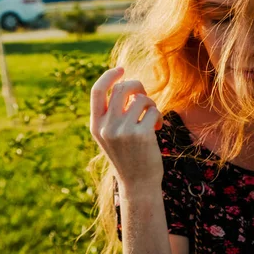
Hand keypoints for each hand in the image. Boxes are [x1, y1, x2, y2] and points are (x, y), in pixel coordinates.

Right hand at [90, 67, 164, 192]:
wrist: (137, 184)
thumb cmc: (127, 156)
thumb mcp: (111, 136)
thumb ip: (112, 113)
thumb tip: (126, 84)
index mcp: (96, 125)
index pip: (97, 91)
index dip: (109, 76)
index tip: (122, 69)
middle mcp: (107, 127)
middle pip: (122, 88)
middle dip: (137, 85)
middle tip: (144, 95)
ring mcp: (123, 131)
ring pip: (141, 99)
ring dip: (150, 104)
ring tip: (151, 117)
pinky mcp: (141, 134)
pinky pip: (153, 110)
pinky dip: (158, 116)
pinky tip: (156, 127)